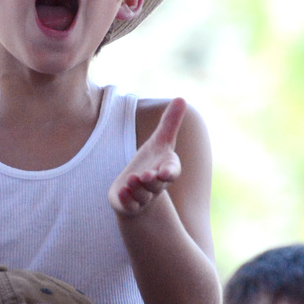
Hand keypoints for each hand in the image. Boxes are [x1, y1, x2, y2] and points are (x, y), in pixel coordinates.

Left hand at [108, 98, 185, 215]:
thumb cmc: (152, 162)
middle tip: (146, 175)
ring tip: (131, 179)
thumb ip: (170, 122)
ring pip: (143, 195)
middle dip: (152, 181)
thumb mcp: (160, 141)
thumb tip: (181, 98)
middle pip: (157, 185)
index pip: (172, 173)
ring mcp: (143, 197)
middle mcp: (156, 185)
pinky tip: (121, 191)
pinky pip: (130, 205)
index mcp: (165, 170)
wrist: (139, 189)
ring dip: (138, 188)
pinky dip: (126, 199)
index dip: (169, 172)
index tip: (165, 172)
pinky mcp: (129, 205)